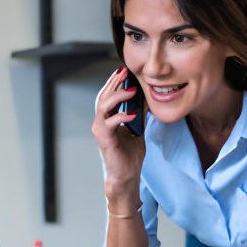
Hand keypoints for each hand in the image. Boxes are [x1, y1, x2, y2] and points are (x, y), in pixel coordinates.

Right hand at [92, 67, 145, 191]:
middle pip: (104, 96)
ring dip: (118, 96)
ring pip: (104, 106)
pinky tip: (132, 113)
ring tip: (131, 89)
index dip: (115, 82)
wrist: (126, 176)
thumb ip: (138, 115)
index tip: (124, 70)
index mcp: (108, 119)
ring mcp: (100, 130)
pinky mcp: (105, 140)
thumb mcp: (137, 130)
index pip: (108, 95)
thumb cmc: (130, 155)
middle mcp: (101, 122)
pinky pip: (110, 124)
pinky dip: (121, 117)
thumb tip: (146, 99)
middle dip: (114, 83)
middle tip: (125, 71)